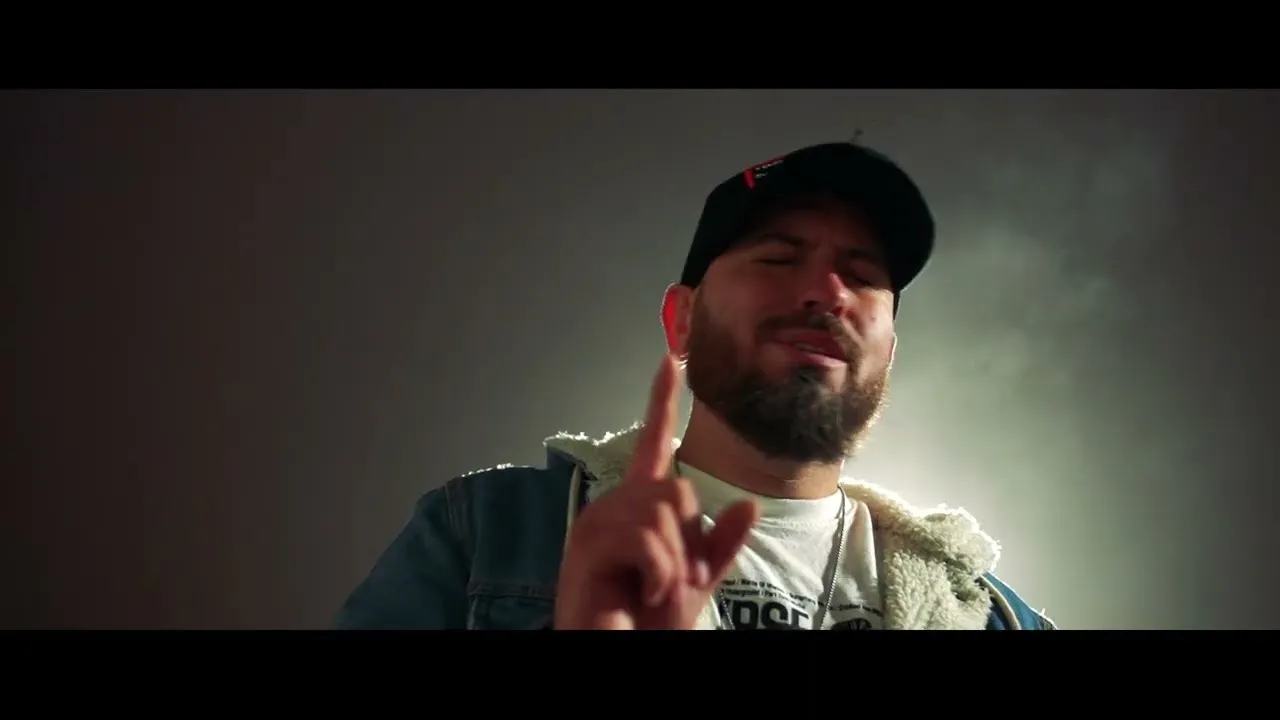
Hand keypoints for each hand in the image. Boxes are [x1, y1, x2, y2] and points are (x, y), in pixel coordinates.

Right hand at [553, 354, 759, 629]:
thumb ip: (719, 544)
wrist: (619, 650)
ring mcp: (597, 525)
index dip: (661, 402)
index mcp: (639, 508)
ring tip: (654, 590)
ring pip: (662, 510)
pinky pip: (646, 538)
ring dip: (674, 563)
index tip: (670, 360)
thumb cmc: (647, 620)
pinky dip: (659, 573)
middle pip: (674, 488)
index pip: (654, 445)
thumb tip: (748, 506)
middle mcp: (614, 507)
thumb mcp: (696, 580)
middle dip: (688, 541)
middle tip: (672, 580)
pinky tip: (644, 593)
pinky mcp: (587, 546)